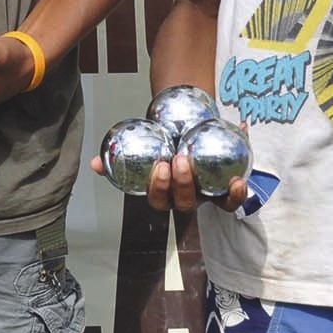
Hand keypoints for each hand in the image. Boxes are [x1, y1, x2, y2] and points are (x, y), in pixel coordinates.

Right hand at [89, 148, 248, 213]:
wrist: (188, 129)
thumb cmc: (164, 141)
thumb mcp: (142, 144)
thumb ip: (121, 154)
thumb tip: (93, 163)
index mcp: (166, 194)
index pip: (160, 200)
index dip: (160, 188)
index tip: (160, 165)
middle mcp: (188, 199)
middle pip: (185, 203)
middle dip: (182, 184)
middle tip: (179, 159)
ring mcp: (210, 195)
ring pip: (214, 204)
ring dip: (219, 192)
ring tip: (222, 174)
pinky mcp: (228, 189)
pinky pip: (234, 197)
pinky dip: (238, 189)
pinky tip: (238, 176)